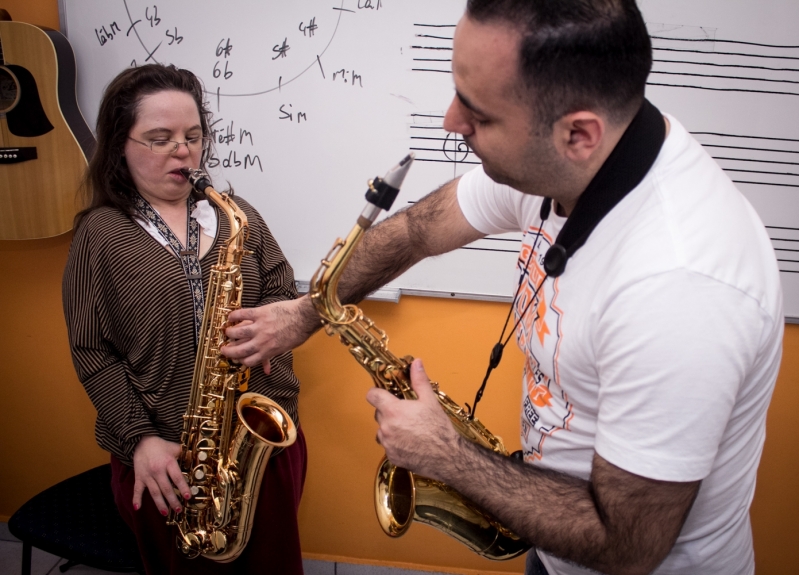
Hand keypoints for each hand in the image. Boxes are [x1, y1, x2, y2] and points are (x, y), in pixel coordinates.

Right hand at [132, 436, 190, 515]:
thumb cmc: (161, 446)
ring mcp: (147, 475)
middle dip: (173, 500)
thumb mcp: (174, 448)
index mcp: (168, 462)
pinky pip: (137, 489)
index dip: (183, 487)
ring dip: (160, 504)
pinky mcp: (139, 477)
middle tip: (179, 510)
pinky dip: (136, 498)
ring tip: (166, 513)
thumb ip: (185, 455)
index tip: (188, 497)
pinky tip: (137, 508)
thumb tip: (198, 459)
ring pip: (154, 492)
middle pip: (166, 488)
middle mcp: (157, 470)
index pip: (177, 477)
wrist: (142, 441)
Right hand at [222, 297, 318, 374]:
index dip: (239, 360)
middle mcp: (261, 341)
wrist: (304, 317)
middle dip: (228, 351)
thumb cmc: (296, 333)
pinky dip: (234, 316)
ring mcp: (260, 327)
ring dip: (230, 333)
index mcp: (267, 351)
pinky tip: (231, 317)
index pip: (248, 361)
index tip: (236, 358)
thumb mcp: (284, 348)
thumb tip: (267, 371)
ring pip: (237, 333)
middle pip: (238, 350)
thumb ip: (271, 357)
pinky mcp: (260, 313)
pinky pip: (242, 314)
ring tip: (228, 332)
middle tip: (224, 349)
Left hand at [366, 359, 460, 476]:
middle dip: (389, 411)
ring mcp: (388, 443)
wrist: (446, 456)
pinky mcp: (392, 456)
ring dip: (391, 428)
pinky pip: (388, 446)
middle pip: (378, 413)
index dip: (376, 392)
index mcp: (392, 410)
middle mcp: (386, 427)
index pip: (372, 396)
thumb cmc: (438, 428)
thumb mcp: (430, 401)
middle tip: (406, 412)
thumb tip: (416, 362)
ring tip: (409, 429)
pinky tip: (410, 442)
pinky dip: (396, 443)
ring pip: (382, 431)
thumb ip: (419, 381)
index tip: (383, 393)